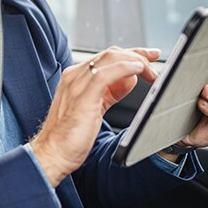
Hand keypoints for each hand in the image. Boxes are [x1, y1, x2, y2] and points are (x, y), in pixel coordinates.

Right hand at [31, 47, 159, 186]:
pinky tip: (138, 70)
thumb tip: (130, 79)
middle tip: (155, 63)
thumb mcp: (95, 108)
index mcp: (76, 78)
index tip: (150, 56)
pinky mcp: (82, 96)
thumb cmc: (70, 137)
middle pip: (111, 53)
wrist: (52, 154)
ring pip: (110, 58)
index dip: (131, 54)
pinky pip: (105, 74)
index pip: (107, 57)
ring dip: (135, 61)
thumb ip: (111, 92)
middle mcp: (75, 76)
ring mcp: (76, 84)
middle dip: (137, 55)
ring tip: (150, 71)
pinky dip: (125, 68)